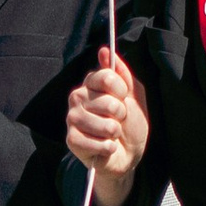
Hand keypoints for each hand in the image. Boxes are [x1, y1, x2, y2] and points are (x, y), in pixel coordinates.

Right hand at [66, 47, 148, 205]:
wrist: (129, 154)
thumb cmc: (131, 123)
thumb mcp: (134, 95)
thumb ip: (123, 74)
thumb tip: (105, 51)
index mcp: (92, 83)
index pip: (106, 76)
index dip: (121, 90)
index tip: (124, 97)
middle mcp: (77, 97)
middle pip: (108, 102)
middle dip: (121, 115)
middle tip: (118, 119)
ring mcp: (72, 118)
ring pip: (104, 124)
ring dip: (115, 133)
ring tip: (112, 134)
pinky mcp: (71, 139)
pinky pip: (95, 142)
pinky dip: (107, 147)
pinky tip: (106, 147)